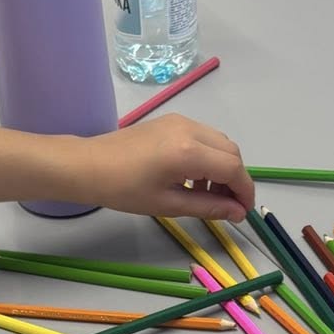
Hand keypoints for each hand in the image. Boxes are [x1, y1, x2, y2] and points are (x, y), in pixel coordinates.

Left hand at [82, 114, 254, 220]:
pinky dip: (209, 156)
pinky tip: (193, 177)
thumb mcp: (168, 204)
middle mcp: (190, 130)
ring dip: (223, 167)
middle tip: (227, 205)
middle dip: (236, 179)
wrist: (88, 165)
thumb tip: (237, 213)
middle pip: (231, 151)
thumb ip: (208, 207)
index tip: (243, 212)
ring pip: (219, 142)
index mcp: (189, 152)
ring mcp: (181, 121)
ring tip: (208, 194)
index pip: (234, 168)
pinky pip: (203, 136)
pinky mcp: (172, 121)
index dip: (244, 191)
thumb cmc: (123, 189)